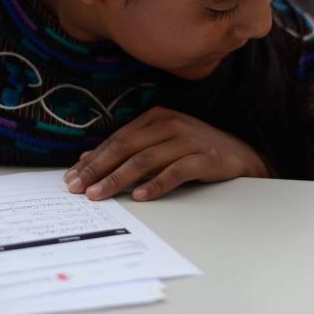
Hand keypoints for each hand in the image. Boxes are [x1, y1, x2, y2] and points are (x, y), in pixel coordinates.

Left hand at [64, 107, 269, 201]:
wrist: (240, 155)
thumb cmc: (195, 149)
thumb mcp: (160, 143)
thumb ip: (128, 149)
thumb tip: (88, 158)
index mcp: (156, 117)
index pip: (117, 139)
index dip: (92, 159)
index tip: (72, 177)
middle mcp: (169, 124)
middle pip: (126, 148)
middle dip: (98, 169)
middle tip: (78, 188)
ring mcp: (187, 140)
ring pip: (145, 160)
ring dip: (118, 179)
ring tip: (100, 195)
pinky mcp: (204, 158)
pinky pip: (175, 172)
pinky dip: (155, 185)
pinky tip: (139, 196)